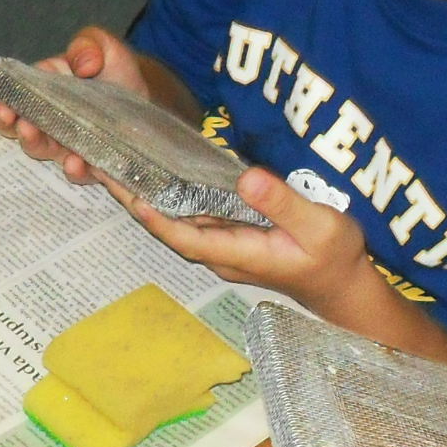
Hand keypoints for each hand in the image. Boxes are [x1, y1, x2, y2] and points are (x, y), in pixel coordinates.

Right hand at [0, 26, 151, 172]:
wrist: (150, 100)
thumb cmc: (118, 72)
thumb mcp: (104, 48)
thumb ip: (88, 45)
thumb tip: (80, 65)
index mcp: (40, 89)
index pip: (5, 92)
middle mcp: (44, 119)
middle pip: (13, 125)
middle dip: (3, 120)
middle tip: (4, 113)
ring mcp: (64, 144)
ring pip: (38, 149)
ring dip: (30, 142)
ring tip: (30, 132)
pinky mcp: (88, 164)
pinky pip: (76, 172)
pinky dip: (74, 169)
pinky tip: (76, 162)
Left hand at [106, 163, 377, 310]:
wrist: (342, 285)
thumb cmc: (335, 259)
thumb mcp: (320, 227)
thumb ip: (284, 203)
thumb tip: (245, 178)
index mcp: (237, 253)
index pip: (183, 235)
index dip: (154, 215)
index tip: (128, 191)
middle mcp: (221, 252)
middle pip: (169, 225)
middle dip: (136, 198)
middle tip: (103, 165)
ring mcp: (225, 245)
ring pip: (178, 218)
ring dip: (149, 193)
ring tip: (119, 161)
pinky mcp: (232, 234)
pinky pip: (194, 213)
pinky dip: (174, 192)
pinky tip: (160, 169)